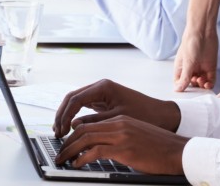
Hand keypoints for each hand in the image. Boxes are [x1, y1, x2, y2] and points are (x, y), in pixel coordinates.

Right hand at [53, 79, 180, 137]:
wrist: (162, 115)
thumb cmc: (145, 114)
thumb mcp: (117, 119)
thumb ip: (94, 121)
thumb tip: (74, 126)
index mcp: (103, 87)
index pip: (75, 99)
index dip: (65, 115)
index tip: (62, 130)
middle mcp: (99, 87)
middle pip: (71, 98)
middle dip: (61, 115)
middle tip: (56, 132)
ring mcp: (100, 93)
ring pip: (75, 102)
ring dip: (66, 115)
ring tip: (60, 131)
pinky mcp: (102, 100)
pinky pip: (82, 107)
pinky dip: (74, 116)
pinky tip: (70, 128)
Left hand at [55, 116, 188, 174]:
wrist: (179, 152)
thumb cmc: (160, 148)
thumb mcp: (136, 136)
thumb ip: (119, 137)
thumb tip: (101, 147)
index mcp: (121, 119)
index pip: (90, 123)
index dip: (74, 134)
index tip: (66, 144)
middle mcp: (119, 124)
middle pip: (84, 129)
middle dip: (67, 142)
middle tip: (59, 153)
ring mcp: (121, 135)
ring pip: (86, 138)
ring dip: (70, 150)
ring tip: (63, 159)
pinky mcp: (124, 149)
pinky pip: (95, 151)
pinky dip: (82, 158)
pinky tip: (77, 164)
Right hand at [172, 31, 216, 91]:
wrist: (203, 32)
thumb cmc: (191, 44)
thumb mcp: (187, 63)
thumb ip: (184, 78)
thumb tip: (177, 90)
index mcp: (181, 68)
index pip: (180, 82)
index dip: (182, 88)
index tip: (185, 92)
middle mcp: (191, 69)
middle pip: (191, 84)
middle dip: (194, 88)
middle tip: (196, 86)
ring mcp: (201, 68)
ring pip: (201, 83)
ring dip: (201, 86)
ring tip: (202, 82)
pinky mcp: (210, 67)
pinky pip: (210, 80)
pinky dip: (209, 84)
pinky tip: (208, 84)